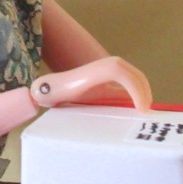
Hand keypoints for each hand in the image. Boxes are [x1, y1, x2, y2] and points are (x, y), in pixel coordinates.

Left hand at [30, 57, 152, 111]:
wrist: (50, 86)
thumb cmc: (50, 93)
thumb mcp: (45, 94)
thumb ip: (40, 95)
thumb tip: (36, 95)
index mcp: (88, 73)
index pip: (118, 71)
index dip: (134, 88)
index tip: (140, 109)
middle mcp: (102, 68)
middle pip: (132, 73)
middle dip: (144, 92)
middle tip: (146, 115)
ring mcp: (109, 71)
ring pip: (134, 76)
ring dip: (143, 92)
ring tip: (144, 114)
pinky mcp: (112, 78)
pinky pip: (131, 81)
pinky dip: (139, 92)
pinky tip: (137, 110)